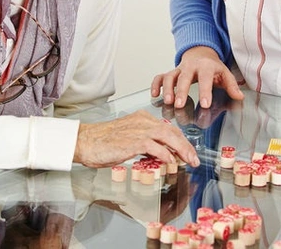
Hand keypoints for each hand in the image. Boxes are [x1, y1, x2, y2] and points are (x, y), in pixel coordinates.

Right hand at [73, 110, 198, 167]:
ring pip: (168, 137)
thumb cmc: (102, 141)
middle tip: (194, 158)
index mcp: (142, 118)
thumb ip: (144, 143)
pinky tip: (170, 162)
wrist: (85, 141)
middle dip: (186, 146)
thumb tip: (160, 154)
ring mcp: (139, 130)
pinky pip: (156, 147)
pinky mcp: (134, 141)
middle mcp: (143, 121)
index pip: (168, 128)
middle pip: (172, 131)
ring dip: (181, 150)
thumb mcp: (128, 138)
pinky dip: (166, 155)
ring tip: (189, 161)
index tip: (187, 151)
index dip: (180, 140)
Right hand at [151, 46, 243, 108]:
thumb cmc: (212, 66)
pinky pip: (160, 76)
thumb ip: (231, 85)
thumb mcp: (224, 73)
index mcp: (206, 66)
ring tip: (168, 102)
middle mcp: (191, 66)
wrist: (200, 52)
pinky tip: (155, 94)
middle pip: (184, 77)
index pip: (205, 78)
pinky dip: (156, 84)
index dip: (205, 91)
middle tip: (180, 105)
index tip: (205, 105)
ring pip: (170, 76)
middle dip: (181, 91)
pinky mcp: (171, 72)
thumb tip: (239, 96)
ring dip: (167, 89)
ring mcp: (179, 69)